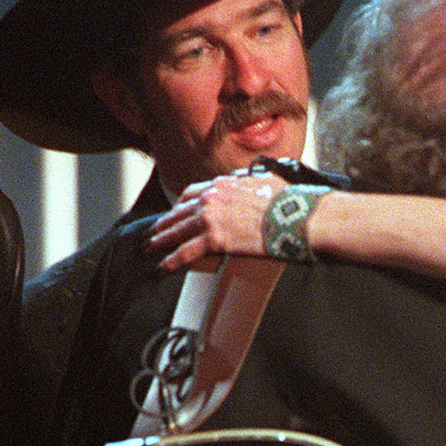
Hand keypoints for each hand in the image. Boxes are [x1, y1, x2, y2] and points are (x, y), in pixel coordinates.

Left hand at [149, 171, 287, 270]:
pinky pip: (186, 251)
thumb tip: (250, 179)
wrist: (294, 214)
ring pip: (177, 230)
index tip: (175, 213)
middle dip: (164, 223)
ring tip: (151, 248)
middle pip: (179, 212)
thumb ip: (250, 180)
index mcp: (222, 185)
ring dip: (161, 240)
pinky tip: (163, 266)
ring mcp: (211, 219)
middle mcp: (211, 199)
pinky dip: (171, 259)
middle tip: (154, 231)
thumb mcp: (265, 180)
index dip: (180, 206)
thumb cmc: (286, 199)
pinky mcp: (215, 239)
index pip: (191, 194)